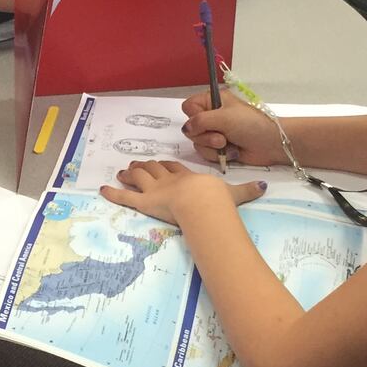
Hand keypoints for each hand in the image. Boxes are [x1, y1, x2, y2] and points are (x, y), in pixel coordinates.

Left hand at [102, 160, 265, 225]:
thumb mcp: (234, 194)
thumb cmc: (216, 199)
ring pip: (139, 177)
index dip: (168, 165)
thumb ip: (247, 190)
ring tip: (123, 170)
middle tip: (138, 163)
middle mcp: (168, 180)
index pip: (174, 167)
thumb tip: (263, 186)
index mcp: (187, 176)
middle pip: (154, 168)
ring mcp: (154, 190)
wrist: (202, 203)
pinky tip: (102, 189)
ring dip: (130, 173)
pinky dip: (113, 193)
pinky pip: (125, 197)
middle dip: (146, 165)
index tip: (163, 162)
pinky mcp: (143, 202)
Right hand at [182, 90, 286, 166]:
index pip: (188, 107)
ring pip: (198, 143)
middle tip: (222, 137)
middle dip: (205, 136)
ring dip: (213, 147)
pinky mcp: (219, 148)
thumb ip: (200, 120)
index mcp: (213, 100)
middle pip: (191, 128)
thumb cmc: (250, 124)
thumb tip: (186, 128)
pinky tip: (232, 152)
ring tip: (229, 144)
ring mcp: (215, 133)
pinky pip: (206, 153)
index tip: (206, 121)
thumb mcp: (223, 117)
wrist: (271, 144)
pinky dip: (218, 155)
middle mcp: (212, 115)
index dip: (194, 116)